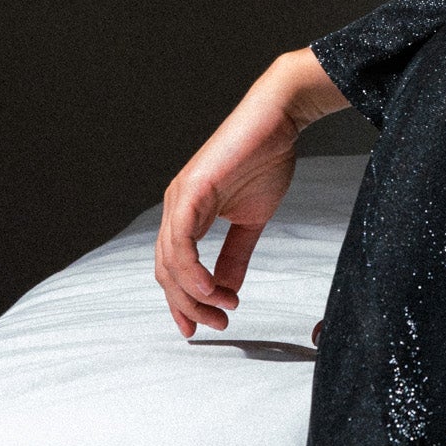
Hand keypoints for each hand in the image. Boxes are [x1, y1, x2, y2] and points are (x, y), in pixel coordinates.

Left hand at [155, 49, 342, 337]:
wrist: (279, 120)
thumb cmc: (266, 160)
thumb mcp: (251, 220)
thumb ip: (237, 255)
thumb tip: (228, 289)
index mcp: (187, 214)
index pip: (174, 269)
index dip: (184, 302)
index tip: (205, 326)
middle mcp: (175, 208)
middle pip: (167, 272)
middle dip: (190, 306)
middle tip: (218, 323)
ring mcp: (180, 198)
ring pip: (171, 261)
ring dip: (194, 294)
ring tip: (221, 309)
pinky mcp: (191, 190)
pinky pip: (182, 240)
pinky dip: (193, 269)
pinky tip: (211, 289)